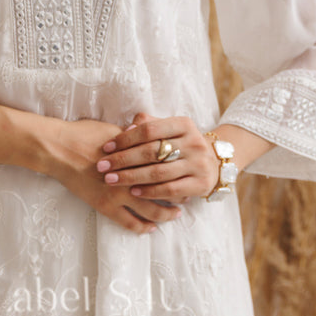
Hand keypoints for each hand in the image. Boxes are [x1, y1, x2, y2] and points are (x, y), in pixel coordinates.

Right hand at [45, 118, 181, 234]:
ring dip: (166, 213)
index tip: (187, 174)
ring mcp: (119, 194)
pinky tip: (152, 228)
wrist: (60, 150)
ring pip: (151, 210)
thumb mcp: (115, 131)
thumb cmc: (85, 135)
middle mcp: (132, 177)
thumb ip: (136, 137)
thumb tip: (150, 135)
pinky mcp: (106, 206)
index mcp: (136, 156)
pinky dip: (143, 227)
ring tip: (175, 214)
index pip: (166, 167)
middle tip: (188, 197)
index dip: (179, 171)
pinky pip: (129, 223)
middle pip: (164, 189)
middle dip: (179, 194)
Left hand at [94, 112, 219, 206]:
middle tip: (101, 166)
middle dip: (123, 160)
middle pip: (151, 151)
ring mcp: (199, 164)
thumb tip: (125, 129)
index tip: (106, 148)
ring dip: (131, 177)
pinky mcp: (200, 184)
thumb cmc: (181, 143)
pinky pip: (170, 190)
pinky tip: (133, 192)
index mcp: (184, 124)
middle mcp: (194, 142)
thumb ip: (147, 124)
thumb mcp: (169, 129)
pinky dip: (150, 192)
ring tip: (111, 179)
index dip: (125, 139)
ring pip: (159, 172)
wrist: (214, 162)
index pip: (149, 130)